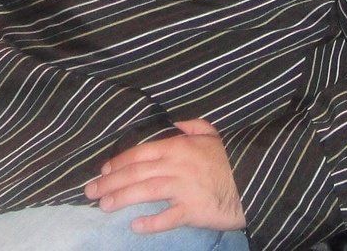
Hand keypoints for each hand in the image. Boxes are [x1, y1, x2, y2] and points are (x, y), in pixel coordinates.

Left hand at [84, 119, 244, 232]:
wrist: (255, 182)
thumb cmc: (231, 160)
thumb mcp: (213, 135)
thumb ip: (192, 126)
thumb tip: (173, 122)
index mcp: (178, 147)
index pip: (139, 153)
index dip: (118, 162)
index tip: (102, 171)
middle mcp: (176, 166)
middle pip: (136, 173)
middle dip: (110, 182)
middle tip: (91, 192)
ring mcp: (184, 189)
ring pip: (145, 192)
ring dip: (121, 199)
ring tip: (104, 206)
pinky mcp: (193, 210)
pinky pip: (168, 217)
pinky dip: (151, 222)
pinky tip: (136, 225)